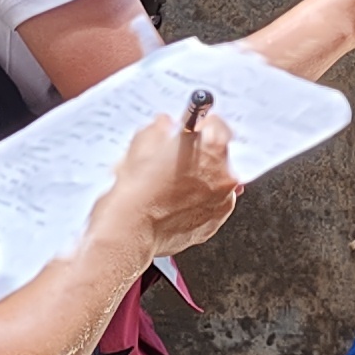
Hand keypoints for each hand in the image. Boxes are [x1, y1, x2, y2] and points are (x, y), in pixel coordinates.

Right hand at [102, 104, 239, 263]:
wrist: (129, 230)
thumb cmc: (136, 190)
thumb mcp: (142, 143)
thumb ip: (161, 128)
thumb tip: (165, 126)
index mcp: (212, 148)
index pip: (217, 123)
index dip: (200, 125)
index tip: (192, 128)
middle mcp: (224, 175)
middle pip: (218, 155)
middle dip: (199, 154)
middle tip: (174, 159)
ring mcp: (222, 203)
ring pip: (214, 183)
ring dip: (198, 181)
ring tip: (169, 186)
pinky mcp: (213, 224)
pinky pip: (209, 206)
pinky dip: (196, 204)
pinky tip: (172, 203)